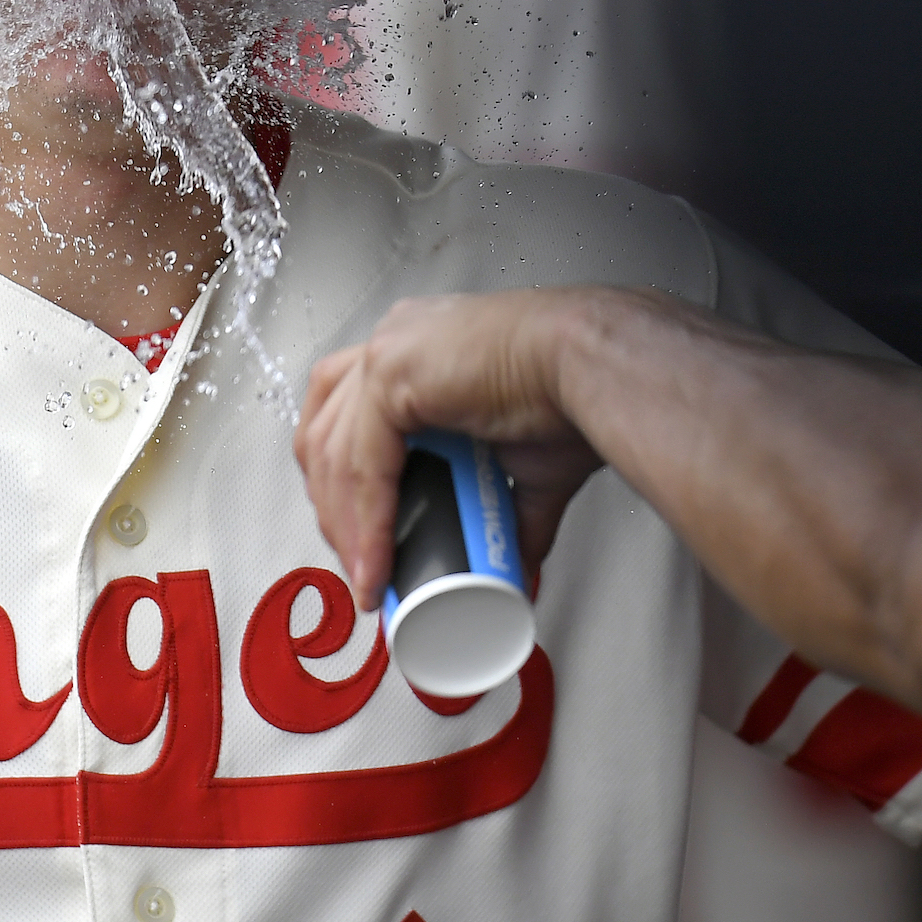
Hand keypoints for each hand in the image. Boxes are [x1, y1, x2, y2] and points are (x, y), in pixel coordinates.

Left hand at [295, 291, 607, 609]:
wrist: (599, 369)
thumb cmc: (575, 395)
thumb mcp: (527, 468)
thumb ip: (511, 512)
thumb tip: (515, 567)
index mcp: (414, 352)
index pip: (345, 419)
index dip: (341, 485)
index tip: (358, 540)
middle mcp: (392, 343)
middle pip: (323, 435)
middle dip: (332, 510)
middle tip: (360, 566)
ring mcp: (386, 352)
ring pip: (332, 453)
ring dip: (344, 527)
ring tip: (370, 578)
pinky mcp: (391, 373)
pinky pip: (361, 463)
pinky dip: (365, 521)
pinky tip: (376, 562)